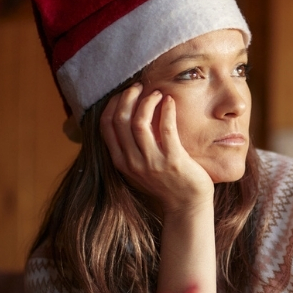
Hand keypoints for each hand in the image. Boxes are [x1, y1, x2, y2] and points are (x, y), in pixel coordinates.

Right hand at [100, 84, 213, 214]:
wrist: (187, 205)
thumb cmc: (165, 183)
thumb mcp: (139, 167)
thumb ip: (129, 148)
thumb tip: (125, 116)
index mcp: (121, 162)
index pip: (106, 125)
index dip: (113, 104)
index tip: (124, 93)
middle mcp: (132, 162)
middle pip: (120, 120)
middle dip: (128, 97)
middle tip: (139, 87)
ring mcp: (152, 163)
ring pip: (139, 123)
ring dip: (147, 102)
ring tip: (157, 93)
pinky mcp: (173, 161)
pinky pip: (165, 129)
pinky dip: (166, 110)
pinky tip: (170, 101)